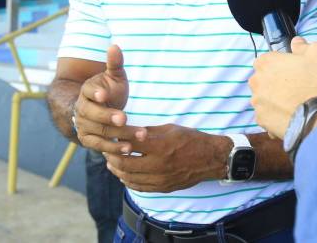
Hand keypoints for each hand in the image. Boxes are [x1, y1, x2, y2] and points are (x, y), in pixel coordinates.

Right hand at [74, 45, 145, 153]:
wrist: (99, 110)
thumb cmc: (110, 90)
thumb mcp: (114, 76)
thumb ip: (114, 63)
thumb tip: (115, 46)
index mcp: (87, 90)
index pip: (88, 91)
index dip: (95, 93)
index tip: (104, 95)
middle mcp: (82, 109)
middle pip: (94, 115)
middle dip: (109, 117)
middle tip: (124, 118)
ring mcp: (84, 126)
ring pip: (100, 132)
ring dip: (119, 135)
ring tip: (137, 136)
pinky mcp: (89, 140)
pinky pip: (100, 146)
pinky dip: (113, 149)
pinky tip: (128, 149)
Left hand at [104, 124, 229, 191]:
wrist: (210, 159)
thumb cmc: (190, 139)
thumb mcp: (170, 128)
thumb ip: (148, 132)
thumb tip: (127, 132)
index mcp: (159, 145)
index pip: (129, 143)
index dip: (116, 139)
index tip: (109, 135)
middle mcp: (158, 164)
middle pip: (124, 163)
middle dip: (111, 157)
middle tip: (106, 150)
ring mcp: (160, 179)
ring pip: (129, 178)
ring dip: (116, 170)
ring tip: (111, 163)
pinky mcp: (163, 188)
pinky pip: (139, 187)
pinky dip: (127, 181)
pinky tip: (123, 175)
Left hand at [249, 37, 316, 138]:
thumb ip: (303, 45)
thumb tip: (296, 43)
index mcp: (266, 62)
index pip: (268, 59)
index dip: (282, 64)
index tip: (294, 71)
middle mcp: (256, 82)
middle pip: (264, 79)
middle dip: (277, 83)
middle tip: (297, 88)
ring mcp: (257, 103)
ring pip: (266, 99)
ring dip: (276, 100)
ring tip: (296, 104)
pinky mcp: (262, 121)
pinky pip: (268, 117)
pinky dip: (277, 117)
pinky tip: (293, 117)